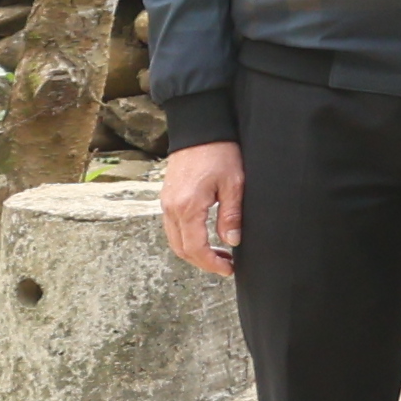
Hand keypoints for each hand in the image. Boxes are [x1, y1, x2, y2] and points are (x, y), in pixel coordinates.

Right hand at [157, 136, 242, 273]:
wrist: (200, 130)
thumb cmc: (220, 152)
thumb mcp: (234, 183)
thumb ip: (231, 214)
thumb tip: (232, 241)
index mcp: (187, 207)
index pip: (195, 248)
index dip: (211, 263)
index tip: (228, 270)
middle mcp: (171, 209)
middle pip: (181, 249)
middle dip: (203, 262)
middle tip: (226, 265)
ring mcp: (166, 204)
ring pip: (175, 240)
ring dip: (195, 252)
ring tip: (220, 254)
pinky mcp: (168, 199)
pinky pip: (173, 228)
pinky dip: (187, 239)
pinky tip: (206, 237)